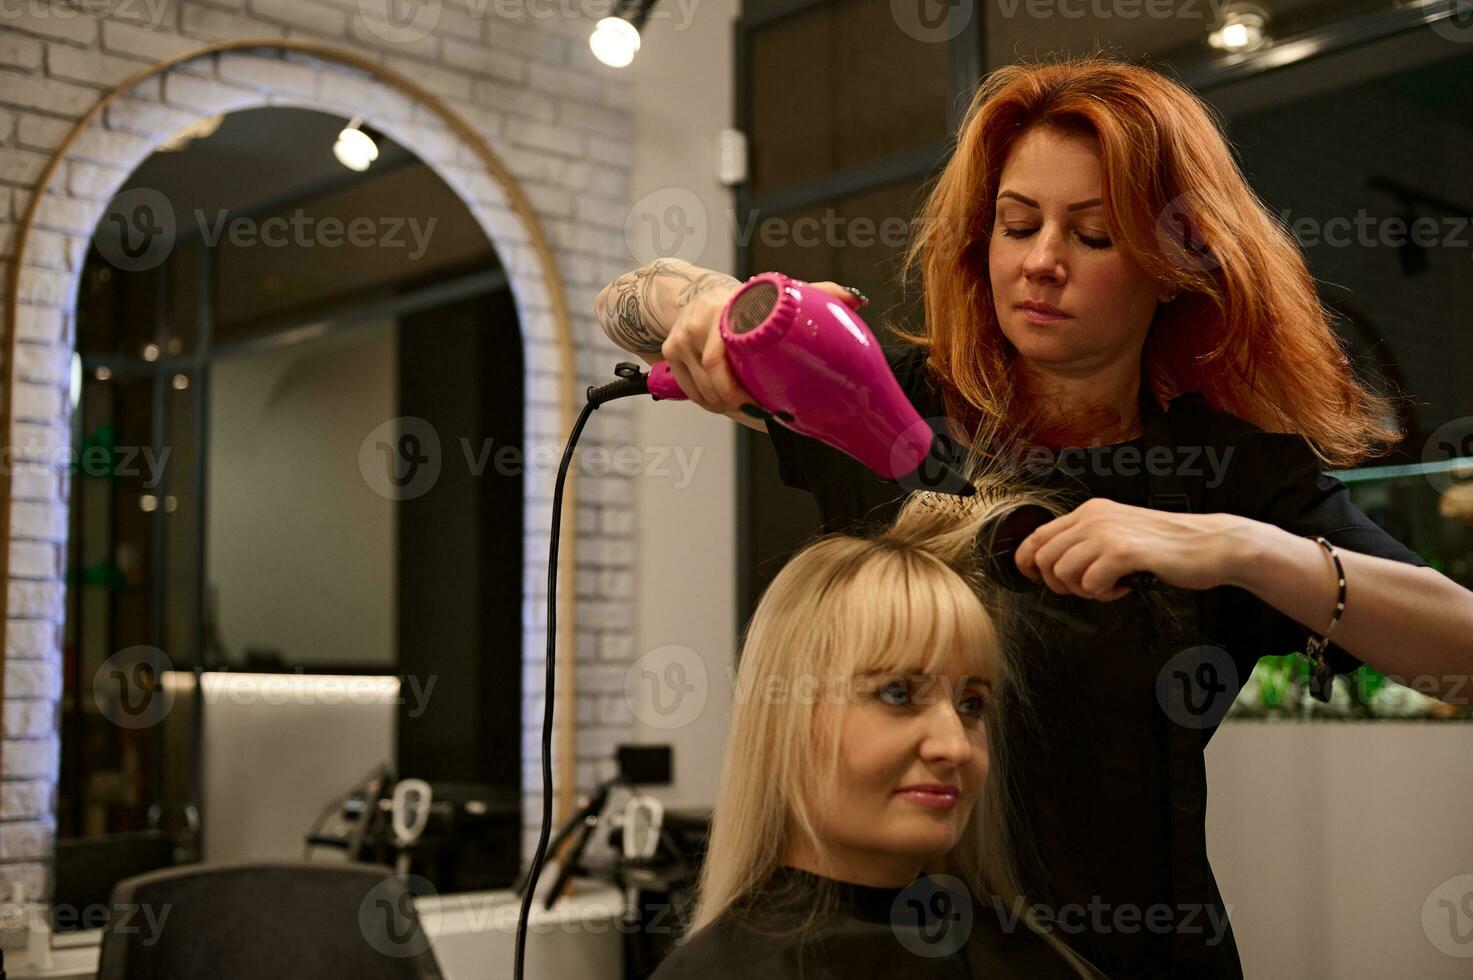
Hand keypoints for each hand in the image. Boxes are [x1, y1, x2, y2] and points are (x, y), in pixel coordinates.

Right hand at [660, 280, 864, 415]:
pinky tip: (729, 403)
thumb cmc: (742, 300)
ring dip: (726, 407)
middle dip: (737, 402)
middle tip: (762, 411)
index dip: (739, 384)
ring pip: (703, 391)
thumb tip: (856, 300)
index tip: (761, 401)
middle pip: (713, 379)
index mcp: (723, 308)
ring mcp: (679, 341)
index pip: (721, 355)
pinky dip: (711, 403)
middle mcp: (696, 323)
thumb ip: (816, 293)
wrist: (695, 294)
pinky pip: (692, 392)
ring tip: (750, 408)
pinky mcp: (669, 355)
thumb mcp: (774, 294)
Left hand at [1012, 498, 1253, 600]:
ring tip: (1109, 586)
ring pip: (1062, 572)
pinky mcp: (1125, 552)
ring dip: (1083, 590)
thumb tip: (1049, 565)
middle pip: (1043, 559)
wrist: (1211, 544)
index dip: (1028, 565)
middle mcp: (1093, 517)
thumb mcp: (1118, 533)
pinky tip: (1123, 587)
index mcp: (1088, 512)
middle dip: (1059, 583)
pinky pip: (1091, 583)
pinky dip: (1104, 594)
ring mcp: (1108, 533)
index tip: (1040, 580)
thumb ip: (1086, 543)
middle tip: (1087, 587)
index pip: (1035, 537)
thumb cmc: (1166, 545)